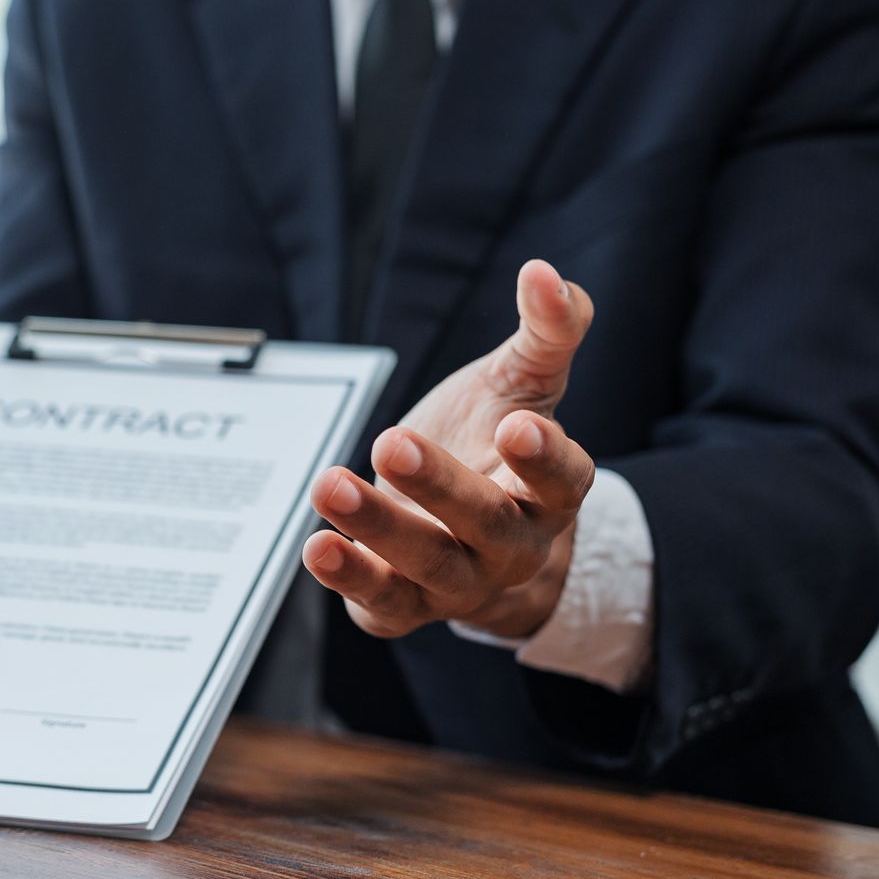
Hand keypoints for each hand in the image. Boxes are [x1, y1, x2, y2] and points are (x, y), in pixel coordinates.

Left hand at [305, 259, 596, 640]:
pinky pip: (384, 604)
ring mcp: (459, 583)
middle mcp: (511, 547)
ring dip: (379, 528)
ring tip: (329, 483)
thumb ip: (543, 332)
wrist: (466, 536)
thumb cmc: (492, 446)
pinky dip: (350, 579)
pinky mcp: (407, 606)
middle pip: (486, 524)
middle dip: (439, 486)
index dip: (545, 458)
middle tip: (392, 441)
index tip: (517, 426)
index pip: (563, 481)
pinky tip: (315, 546)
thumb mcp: (520, 386)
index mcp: (549, 494)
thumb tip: (542, 271)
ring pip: (429, 565)